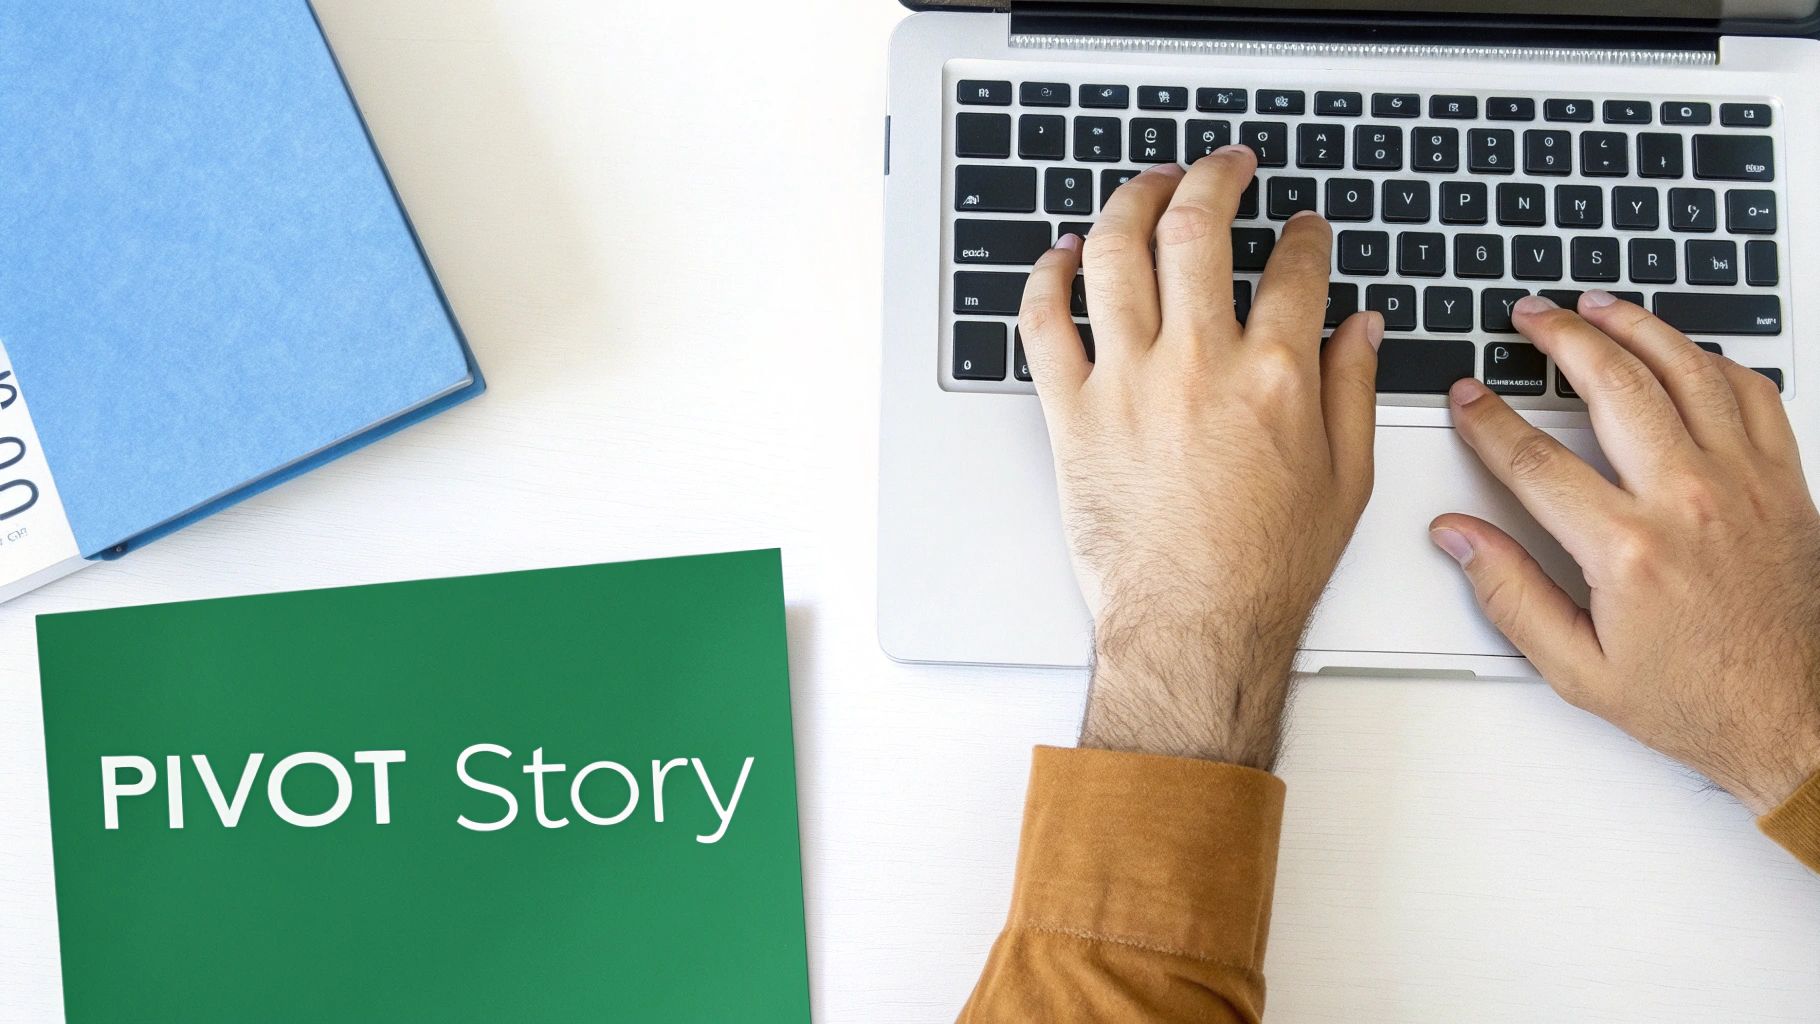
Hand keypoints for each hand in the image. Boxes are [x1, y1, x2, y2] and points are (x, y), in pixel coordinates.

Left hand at [1018, 148, 1382, 769]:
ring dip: (1129, 204)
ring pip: (1113, 256)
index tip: (1302, 230)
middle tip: (1222, 167)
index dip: (1303, 236)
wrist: (1193, 627)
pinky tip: (1059, 257)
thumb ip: (1352, 390)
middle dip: (1212, 179)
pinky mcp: (1072, 413)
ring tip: (1146, 186)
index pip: (1293, 268)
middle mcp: (1197, 365)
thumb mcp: (1345, 480)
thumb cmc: (1264, 569)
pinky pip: (1043, 324)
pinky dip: (1044, 279)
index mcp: (1273, 375)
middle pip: (1195, 231)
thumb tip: (1358, 327)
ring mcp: (1126, 384)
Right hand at [1433, 291, 1819, 812]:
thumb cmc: (1696, 699)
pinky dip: (1714, 359)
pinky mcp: (1784, 482)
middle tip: (1530, 316)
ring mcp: (1744, 484)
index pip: (1534, 459)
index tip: (1468, 397)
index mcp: (1629, 550)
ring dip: (1636, 326)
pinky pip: (1752, 393)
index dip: (1489, 419)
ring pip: (1686, 370)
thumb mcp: (1577, 668)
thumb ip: (1509, 594)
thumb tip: (1458, 537)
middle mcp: (1690, 502)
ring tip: (1598, 306)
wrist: (1795, 718)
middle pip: (1614, 385)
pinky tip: (1682, 350)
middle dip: (1561, 338)